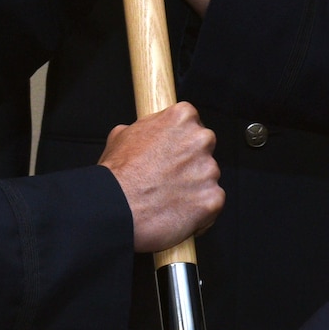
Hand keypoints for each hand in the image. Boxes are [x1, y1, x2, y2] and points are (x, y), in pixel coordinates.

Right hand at [97, 102, 223, 252]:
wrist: (115, 209)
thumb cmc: (116, 175)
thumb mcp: (122, 135)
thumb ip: (146, 128)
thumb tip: (148, 131)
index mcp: (181, 117)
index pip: (191, 123)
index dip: (180, 140)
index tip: (172, 153)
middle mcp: (201, 139)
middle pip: (203, 149)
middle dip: (190, 162)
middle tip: (168, 178)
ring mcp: (210, 170)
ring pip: (208, 177)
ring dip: (194, 187)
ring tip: (168, 199)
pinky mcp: (213, 199)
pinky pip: (212, 202)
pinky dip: (199, 210)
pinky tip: (177, 212)